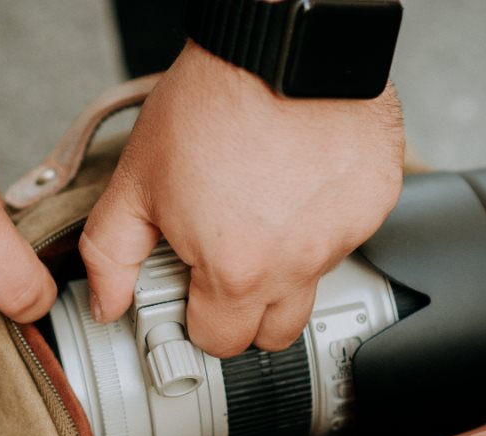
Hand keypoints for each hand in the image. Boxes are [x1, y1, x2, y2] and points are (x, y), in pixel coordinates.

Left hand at [80, 41, 404, 357]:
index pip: (222, 341)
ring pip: (313, 280)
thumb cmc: (212, 102)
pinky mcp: (377, 201)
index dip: (200, 320)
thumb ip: (112, 254)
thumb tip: (107, 303)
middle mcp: (299, 264)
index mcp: (238, 270)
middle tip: (229, 261)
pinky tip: (299, 180)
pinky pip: (348, 234)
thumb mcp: (137, 179)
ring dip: (287, 261)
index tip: (194, 294)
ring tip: (262, 203)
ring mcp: (346, 234)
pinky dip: (323, 220)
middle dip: (248, 311)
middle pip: (277, 332)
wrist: (278, 42)